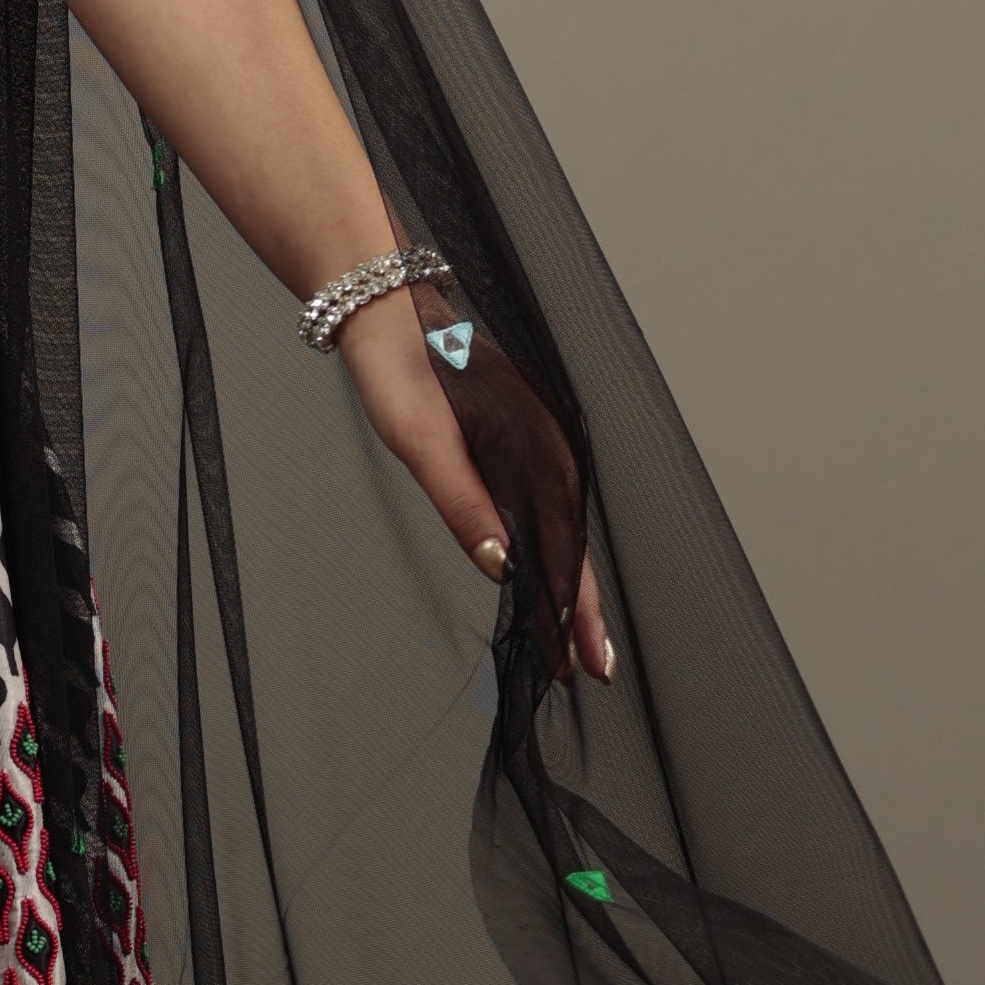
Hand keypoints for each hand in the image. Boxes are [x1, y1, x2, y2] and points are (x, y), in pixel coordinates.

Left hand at [337, 281, 617, 686]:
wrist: (389, 311)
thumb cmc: (401, 375)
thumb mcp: (421, 444)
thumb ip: (463, 505)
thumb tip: (502, 568)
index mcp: (535, 452)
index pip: (562, 551)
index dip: (571, 613)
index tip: (580, 663)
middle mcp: (551, 449)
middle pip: (573, 546)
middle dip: (582, 613)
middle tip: (594, 672)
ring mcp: (542, 444)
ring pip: (566, 530)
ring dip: (571, 587)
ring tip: (579, 641)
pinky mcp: (526, 441)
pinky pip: (551, 508)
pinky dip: (556, 550)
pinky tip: (552, 576)